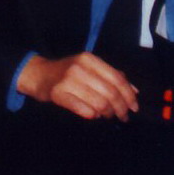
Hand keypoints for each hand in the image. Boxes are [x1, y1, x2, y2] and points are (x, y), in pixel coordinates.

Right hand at [17, 52, 137, 121]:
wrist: (39, 74)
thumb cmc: (67, 72)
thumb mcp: (89, 67)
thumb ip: (111, 75)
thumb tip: (134, 91)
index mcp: (89, 59)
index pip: (117, 78)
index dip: (129, 95)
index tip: (134, 107)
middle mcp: (79, 67)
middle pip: (110, 92)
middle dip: (121, 108)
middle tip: (123, 116)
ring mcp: (68, 81)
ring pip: (100, 103)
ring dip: (108, 113)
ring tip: (108, 115)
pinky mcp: (59, 94)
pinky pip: (85, 110)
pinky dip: (94, 115)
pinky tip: (94, 115)